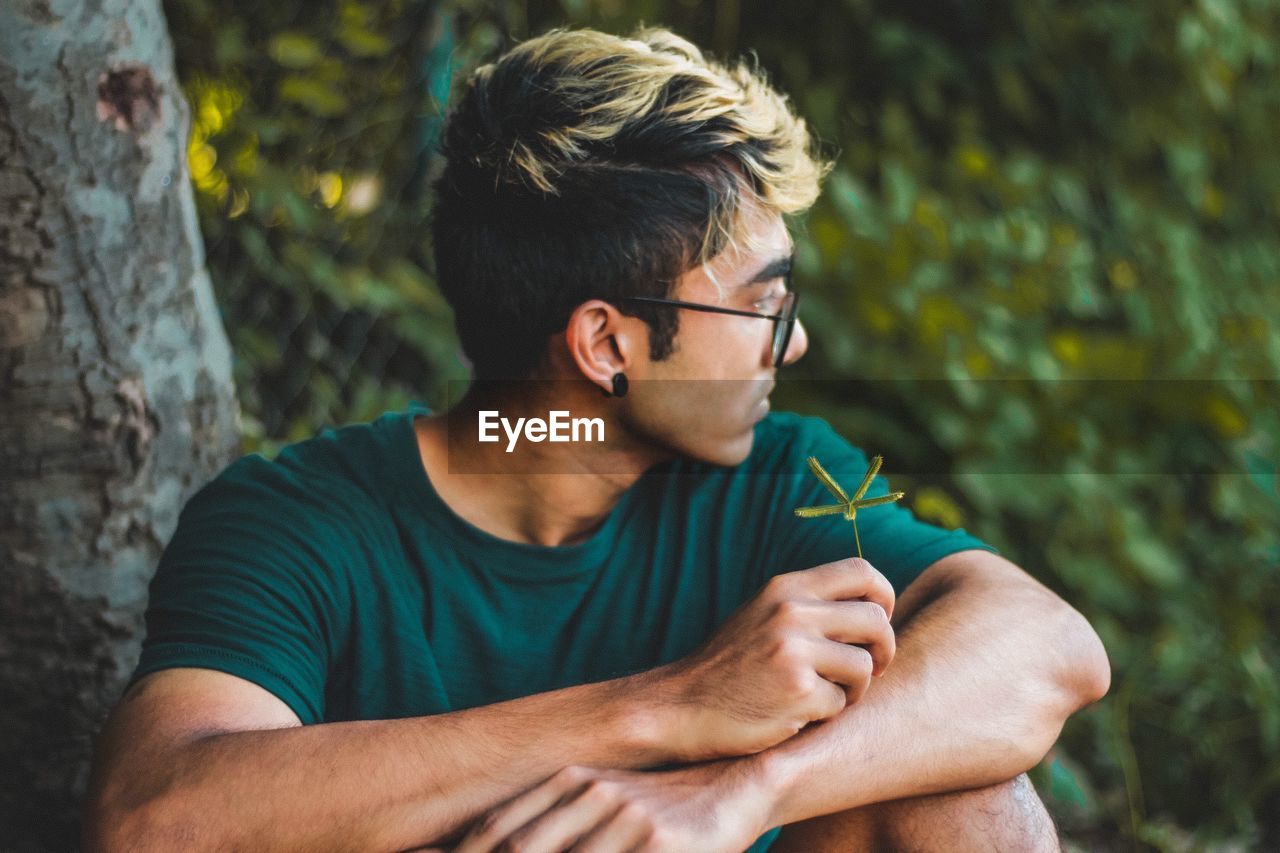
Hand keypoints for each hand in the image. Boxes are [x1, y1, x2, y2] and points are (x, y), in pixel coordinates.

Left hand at [453, 761, 770, 852]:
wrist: (739, 786)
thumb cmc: (664, 809)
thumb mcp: (605, 805)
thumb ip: (554, 822)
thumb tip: (500, 842)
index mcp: (568, 782)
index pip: (494, 829)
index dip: (454, 851)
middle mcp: (588, 793)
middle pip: (513, 846)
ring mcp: (622, 817)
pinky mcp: (658, 843)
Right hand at [657, 557, 895, 761]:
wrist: (681, 707)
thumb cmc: (730, 667)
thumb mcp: (763, 615)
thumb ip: (808, 603)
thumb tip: (873, 606)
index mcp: (785, 587)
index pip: (862, 571)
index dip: (883, 597)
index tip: (879, 623)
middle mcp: (791, 611)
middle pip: (876, 620)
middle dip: (883, 650)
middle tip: (869, 669)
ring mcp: (794, 651)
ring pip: (865, 667)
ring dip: (854, 689)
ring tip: (824, 695)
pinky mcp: (797, 691)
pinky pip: (841, 704)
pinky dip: (826, 715)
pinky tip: (796, 713)